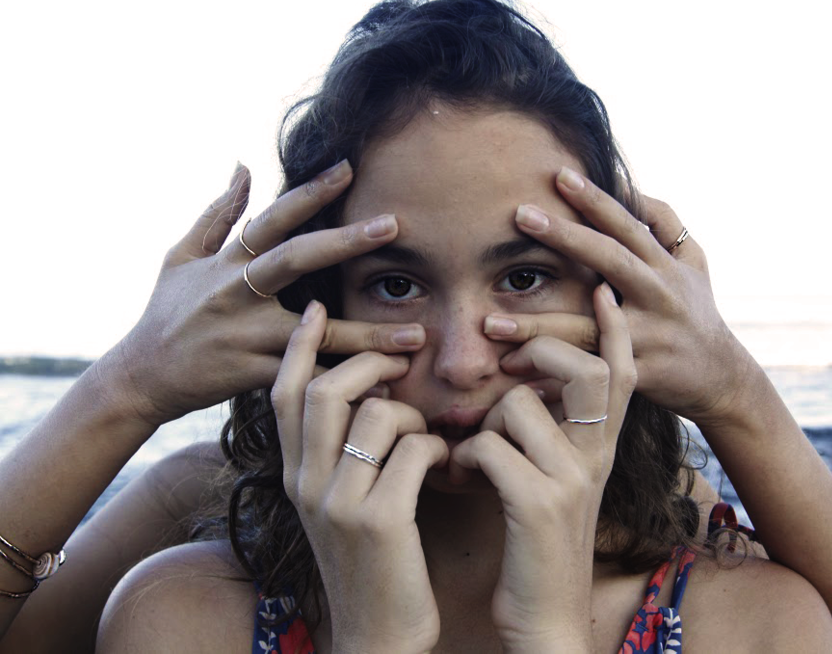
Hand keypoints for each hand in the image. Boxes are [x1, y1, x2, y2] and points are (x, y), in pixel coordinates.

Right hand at [112, 161, 426, 425]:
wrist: (141, 377)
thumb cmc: (166, 314)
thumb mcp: (181, 258)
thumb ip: (217, 214)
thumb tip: (243, 167)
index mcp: (226, 263)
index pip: (272, 219)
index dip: (309, 192)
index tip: (348, 168)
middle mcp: (236, 294)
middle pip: (295, 260)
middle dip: (345, 241)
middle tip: (394, 225)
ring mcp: (245, 336)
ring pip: (315, 332)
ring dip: (368, 333)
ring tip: (418, 333)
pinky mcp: (253, 376)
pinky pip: (309, 377)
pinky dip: (346, 381)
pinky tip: (386, 383)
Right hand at [272, 301, 446, 652]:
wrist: (377, 638)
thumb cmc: (371, 563)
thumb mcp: (338, 506)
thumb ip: (339, 454)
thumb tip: (367, 394)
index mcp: (294, 477)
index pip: (283, 395)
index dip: (299, 349)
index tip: (315, 310)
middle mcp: (306, 485)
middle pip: (326, 390)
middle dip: (369, 362)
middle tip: (401, 361)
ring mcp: (339, 503)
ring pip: (378, 412)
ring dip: (415, 414)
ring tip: (429, 438)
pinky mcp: (380, 521)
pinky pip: (415, 448)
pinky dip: (437, 446)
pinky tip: (446, 466)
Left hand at [450, 284, 635, 650]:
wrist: (547, 619)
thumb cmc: (541, 547)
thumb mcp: (560, 486)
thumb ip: (553, 439)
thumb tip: (521, 390)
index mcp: (602, 451)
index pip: (623, 375)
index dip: (615, 332)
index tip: (604, 293)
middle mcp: (597, 458)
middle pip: (589, 370)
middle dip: (546, 349)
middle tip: (513, 361)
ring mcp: (572, 480)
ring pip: (520, 404)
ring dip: (483, 421)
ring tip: (472, 453)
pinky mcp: (539, 503)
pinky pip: (488, 445)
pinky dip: (464, 458)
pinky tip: (461, 481)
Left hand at [484, 167, 754, 424]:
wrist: (721, 378)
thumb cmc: (696, 310)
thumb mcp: (694, 262)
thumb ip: (665, 223)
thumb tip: (630, 186)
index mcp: (664, 266)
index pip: (627, 225)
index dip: (596, 199)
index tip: (559, 175)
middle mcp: (658, 295)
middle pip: (610, 259)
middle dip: (565, 235)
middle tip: (520, 214)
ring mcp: (648, 337)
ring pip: (587, 329)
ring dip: (536, 326)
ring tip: (488, 322)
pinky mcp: (637, 376)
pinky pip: (587, 376)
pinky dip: (550, 378)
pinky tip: (511, 375)